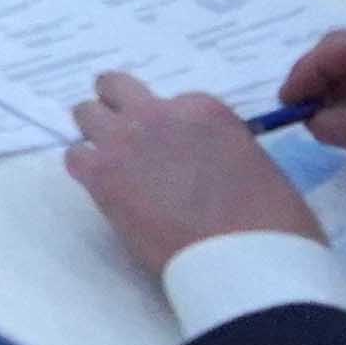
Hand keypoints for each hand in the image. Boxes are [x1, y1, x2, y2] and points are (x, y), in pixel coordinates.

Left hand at [65, 70, 315, 275]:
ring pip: (86, 114)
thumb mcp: (255, 163)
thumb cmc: (271, 219)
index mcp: (203, 110)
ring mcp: (125, 141)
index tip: (176, 151)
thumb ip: (221, 147)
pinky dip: (86, 168)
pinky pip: (75, 157)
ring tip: (112, 164)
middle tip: (128, 139)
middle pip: (115, 88)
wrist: (245, 256)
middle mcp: (158, 114)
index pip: (171, 102)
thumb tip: (203, 160)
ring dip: (96, 134)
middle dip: (118, 109)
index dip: (171, 128)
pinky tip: (104, 188)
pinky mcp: (102, 175)